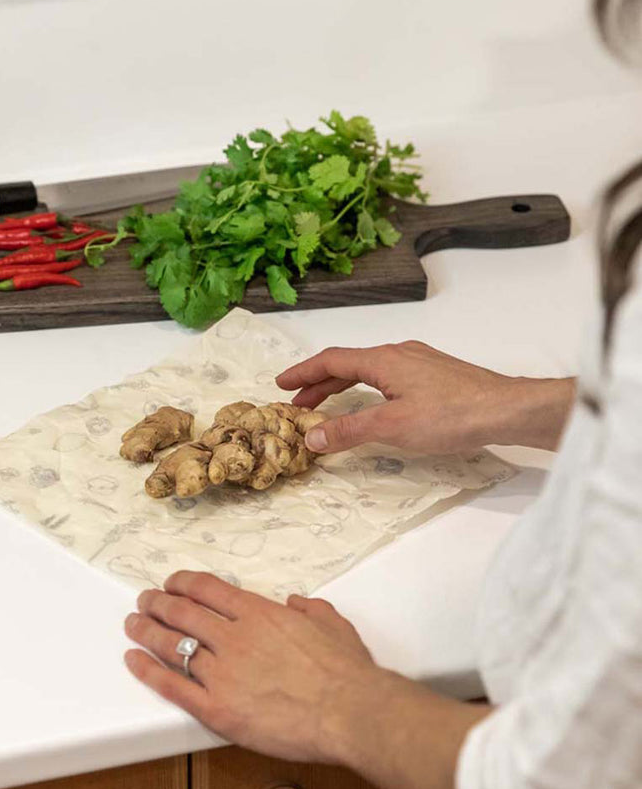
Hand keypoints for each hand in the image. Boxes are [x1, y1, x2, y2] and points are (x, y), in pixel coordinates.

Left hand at [124, 571, 378, 764]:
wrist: (349, 711)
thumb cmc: (345, 671)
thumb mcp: (332, 623)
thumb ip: (310, 609)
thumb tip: (295, 603)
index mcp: (259, 613)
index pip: (208, 588)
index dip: (182, 582)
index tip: (170, 583)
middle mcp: (234, 637)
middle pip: (182, 612)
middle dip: (158, 602)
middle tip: (144, 600)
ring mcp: (223, 673)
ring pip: (172, 645)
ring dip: (147, 631)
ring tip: (132, 624)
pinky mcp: (218, 710)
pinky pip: (173, 686)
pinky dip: (148, 671)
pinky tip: (133, 660)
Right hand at [276, 340, 575, 453]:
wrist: (508, 409)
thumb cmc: (451, 415)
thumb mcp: (392, 426)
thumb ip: (349, 430)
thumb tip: (311, 436)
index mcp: (383, 359)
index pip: (331, 360)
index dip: (303, 372)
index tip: (281, 384)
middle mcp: (398, 353)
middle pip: (348, 364)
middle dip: (319, 383)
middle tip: (297, 403)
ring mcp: (419, 361)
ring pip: (369, 370)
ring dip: (342, 387)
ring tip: (326, 406)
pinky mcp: (435, 373)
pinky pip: (387, 375)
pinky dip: (365, 388)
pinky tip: (371, 404)